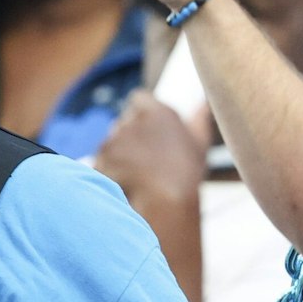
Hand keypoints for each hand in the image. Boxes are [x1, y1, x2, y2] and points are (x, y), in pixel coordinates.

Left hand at [95, 91, 209, 203]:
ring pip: (112, 142)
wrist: (165, 202)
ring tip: (138, 173)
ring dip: (119, 152)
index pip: (139, 99)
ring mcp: (112, 140)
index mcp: (156, 112)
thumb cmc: (187, 173)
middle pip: (124, 121)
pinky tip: (125, 182)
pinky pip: (102, 161)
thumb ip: (199, 117)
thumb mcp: (199, 142)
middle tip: (145, 156)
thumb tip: (202, 102)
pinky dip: (109, 169)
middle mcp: (131, 121)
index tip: (147, 127)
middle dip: (130, 134)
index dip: (141, 112)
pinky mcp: (100, 159)